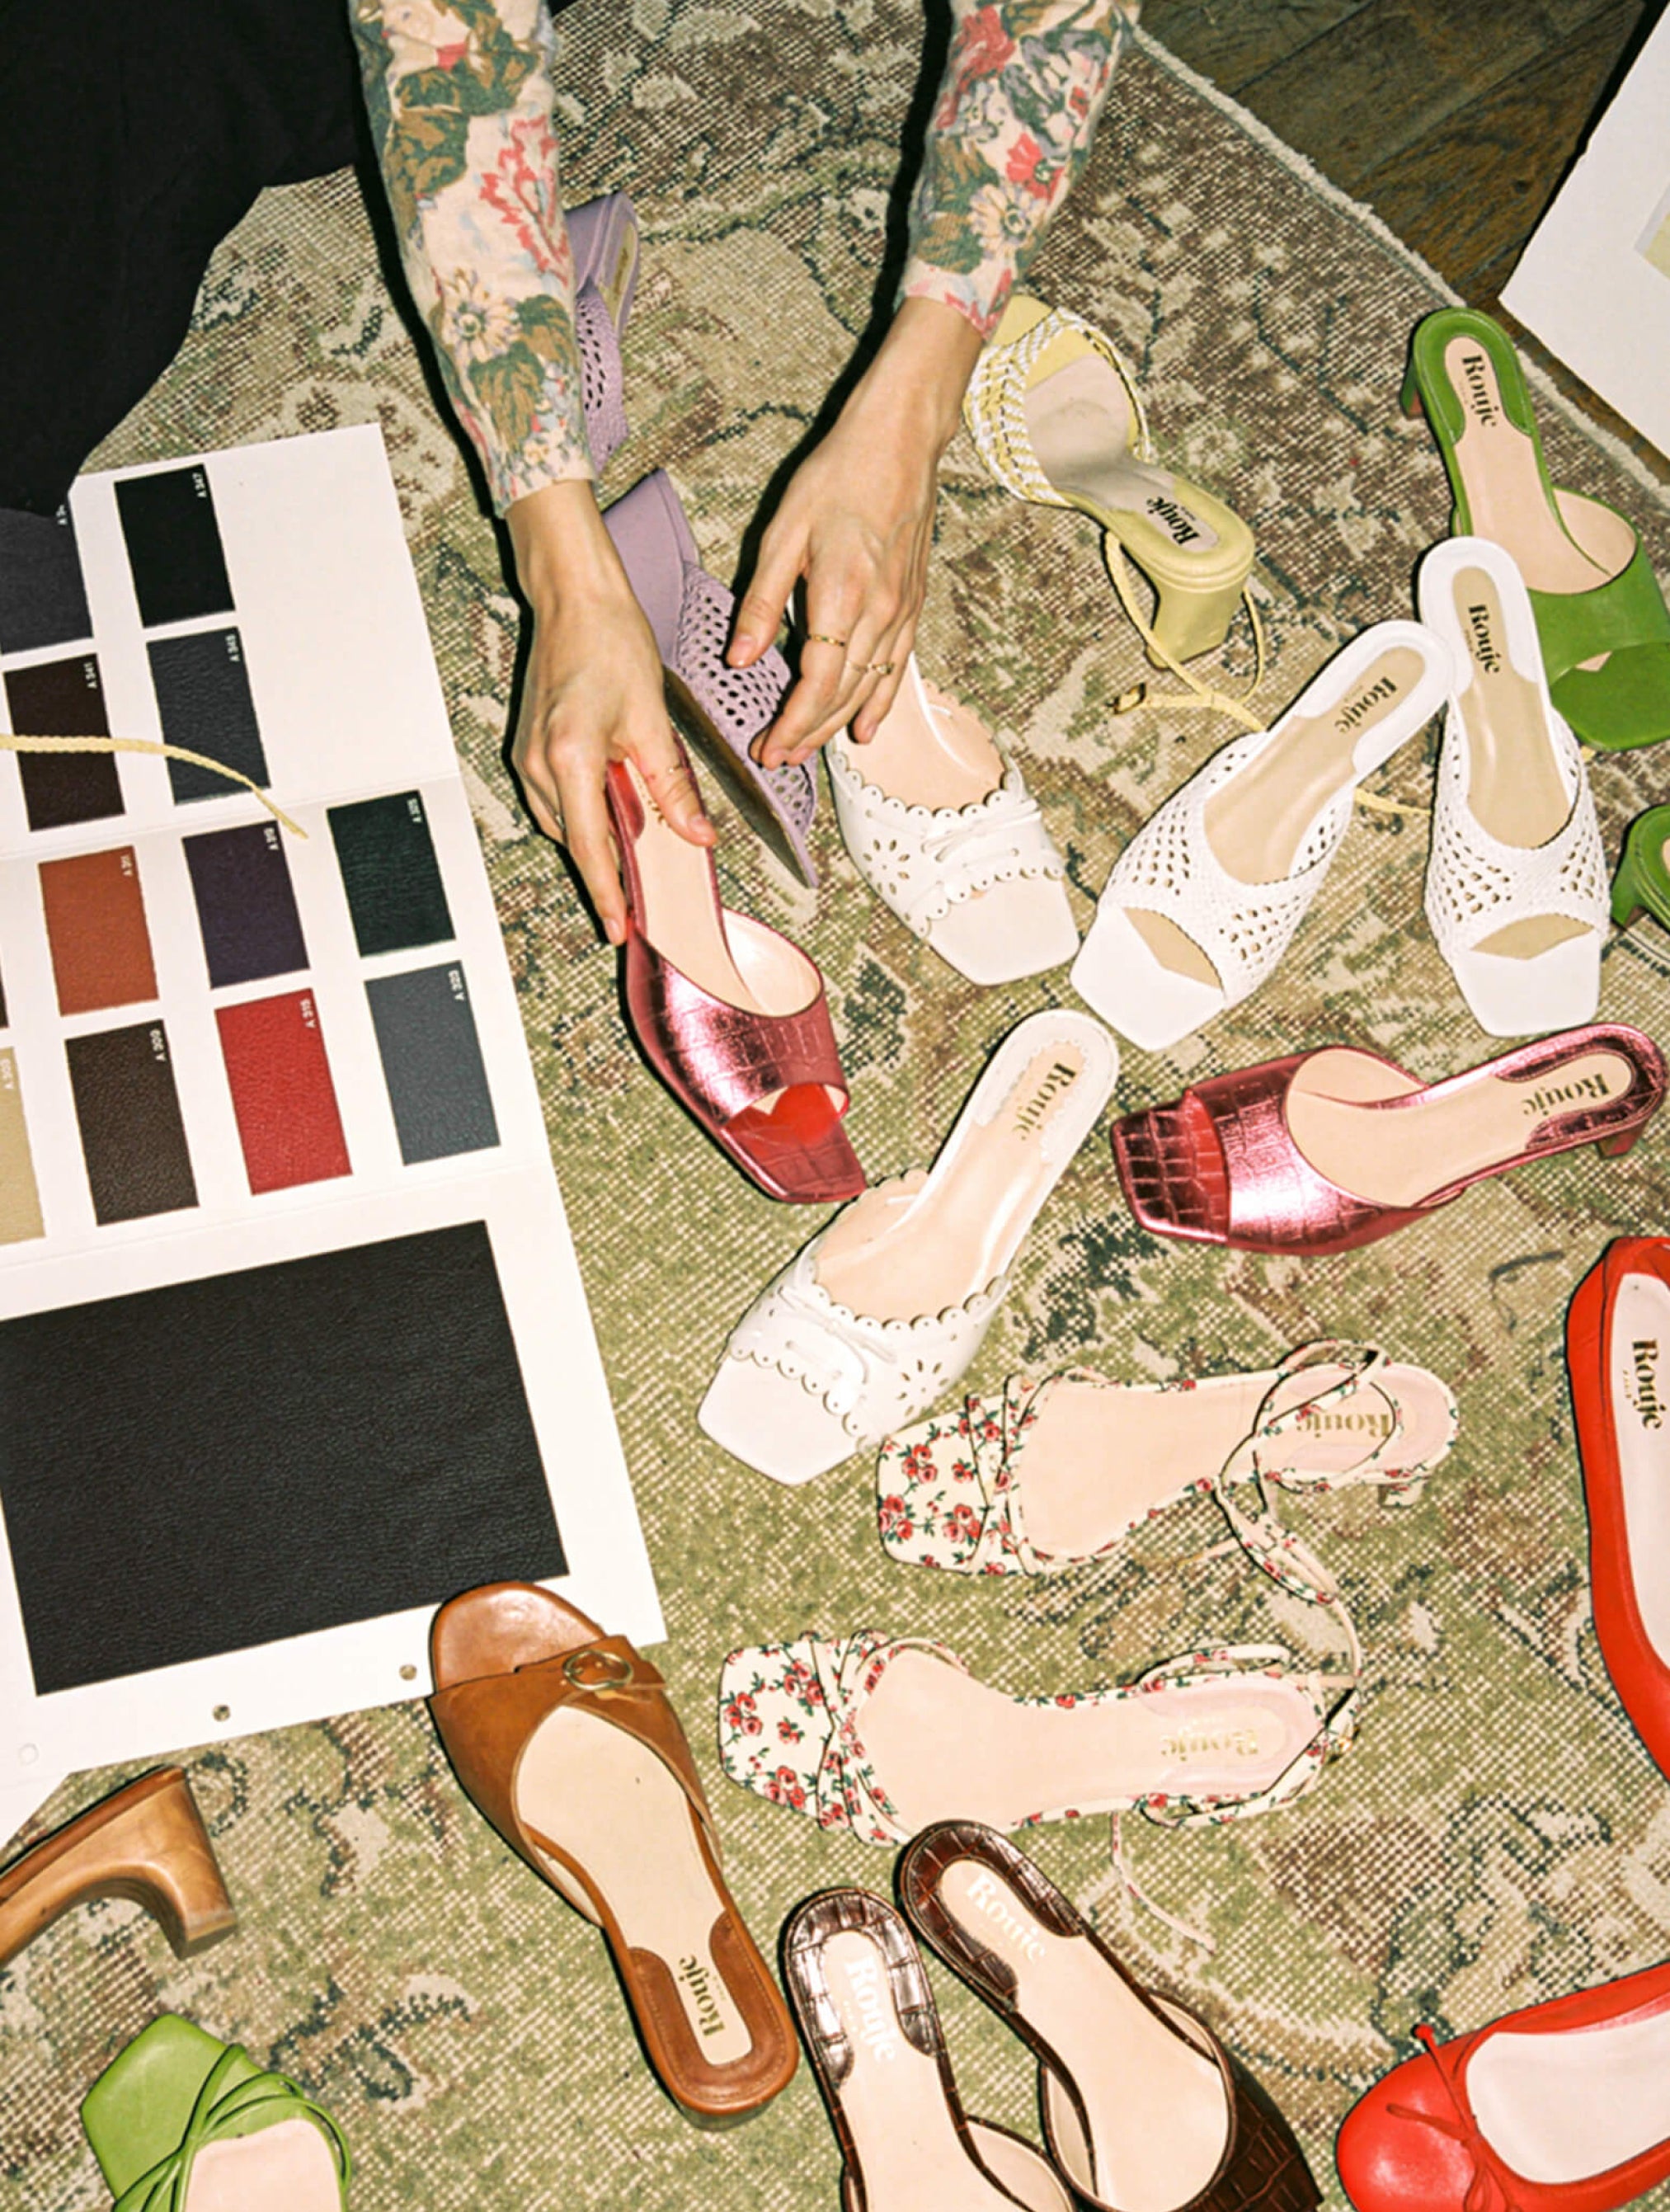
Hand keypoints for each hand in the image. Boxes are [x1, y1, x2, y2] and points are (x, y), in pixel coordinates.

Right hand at [507, 481, 712, 944]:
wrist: (574, 598)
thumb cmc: (610, 641)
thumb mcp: (652, 718)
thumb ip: (671, 784)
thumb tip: (696, 833)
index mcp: (570, 756)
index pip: (588, 844)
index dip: (605, 891)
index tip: (618, 927)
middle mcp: (539, 762)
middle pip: (574, 839)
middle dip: (604, 873)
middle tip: (638, 904)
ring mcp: (528, 756)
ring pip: (564, 822)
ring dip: (596, 842)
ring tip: (633, 861)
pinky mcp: (530, 748)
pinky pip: (556, 799)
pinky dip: (584, 814)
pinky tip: (613, 814)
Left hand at [728, 298, 984, 768]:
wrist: (900, 442)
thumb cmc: (838, 476)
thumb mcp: (784, 533)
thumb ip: (762, 601)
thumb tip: (740, 658)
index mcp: (840, 596)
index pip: (816, 683)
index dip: (792, 724)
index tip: (768, 748)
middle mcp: (878, 613)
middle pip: (842, 697)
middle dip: (808, 735)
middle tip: (777, 758)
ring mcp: (901, 613)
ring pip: (869, 690)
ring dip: (837, 727)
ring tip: (808, 750)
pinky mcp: (913, 606)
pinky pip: (897, 671)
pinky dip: (880, 705)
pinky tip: (864, 729)